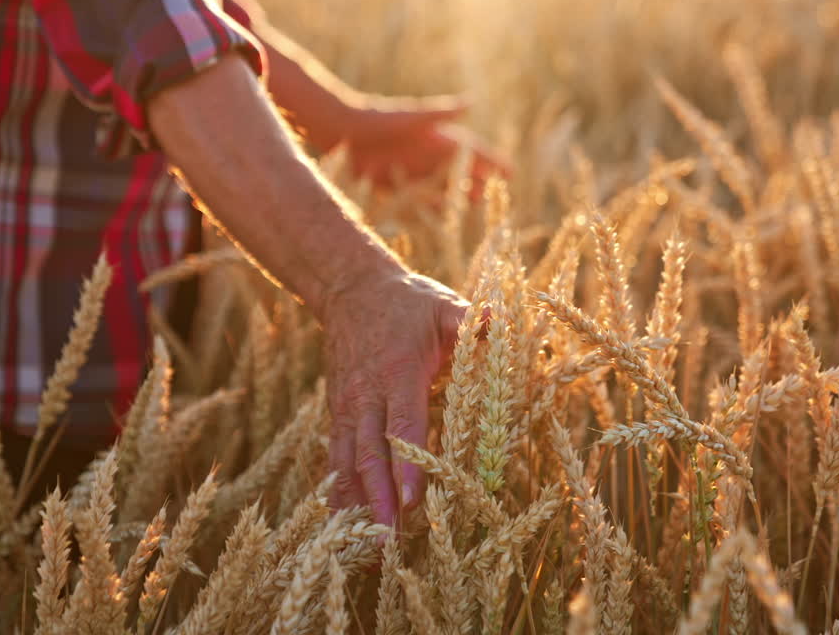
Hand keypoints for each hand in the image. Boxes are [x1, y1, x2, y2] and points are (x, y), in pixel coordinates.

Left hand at [310, 96, 508, 187]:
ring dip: (458, 192)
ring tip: (476, 202)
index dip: (490, 160)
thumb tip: (471, 101)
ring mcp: (411, 167)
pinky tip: (442, 212)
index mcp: (434, 136)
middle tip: (497, 190)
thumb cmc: (376, 118)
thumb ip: (440, 113)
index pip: (470, 149)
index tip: (510, 170)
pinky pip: (418, 195)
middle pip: (459, 168)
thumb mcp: (411, 118)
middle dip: (478, 178)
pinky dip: (430, 203)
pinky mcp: (394, 181)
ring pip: (441, 183)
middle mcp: (425, 152)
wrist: (339, 130)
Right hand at [321, 269, 467, 525]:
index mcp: (399, 370)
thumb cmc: (409, 302)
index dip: (408, 464)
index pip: (403, 424)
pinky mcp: (337, 414)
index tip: (412, 501)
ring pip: (348, 462)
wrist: (352, 290)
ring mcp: (347, 406)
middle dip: (379, 499)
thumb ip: (473, 322)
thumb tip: (503, 326)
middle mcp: (367, 393)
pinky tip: (341, 526)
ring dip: (357, 505)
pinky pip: (335, 458)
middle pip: (371, 453)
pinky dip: (338, 493)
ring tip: (365, 547)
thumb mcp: (445, 305)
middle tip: (388, 541)